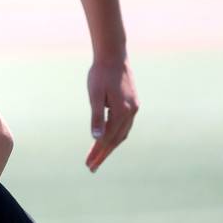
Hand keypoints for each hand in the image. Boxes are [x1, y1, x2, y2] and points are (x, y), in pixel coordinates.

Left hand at [86, 58, 136, 172]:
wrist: (113, 55)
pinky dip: (117, 135)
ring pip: (122, 133)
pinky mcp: (133, 103)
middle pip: (116, 140)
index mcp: (122, 111)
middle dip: (103, 154)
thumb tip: (96, 138)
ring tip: (98, 156)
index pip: (108, 138)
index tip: (89, 164)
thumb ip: (96, 116)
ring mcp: (134, 108)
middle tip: (92, 167)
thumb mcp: (95, 95)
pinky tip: (109, 138)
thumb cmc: (100, 74)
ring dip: (110, 146)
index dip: (98, 152)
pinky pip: (125, 125)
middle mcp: (131, 112)